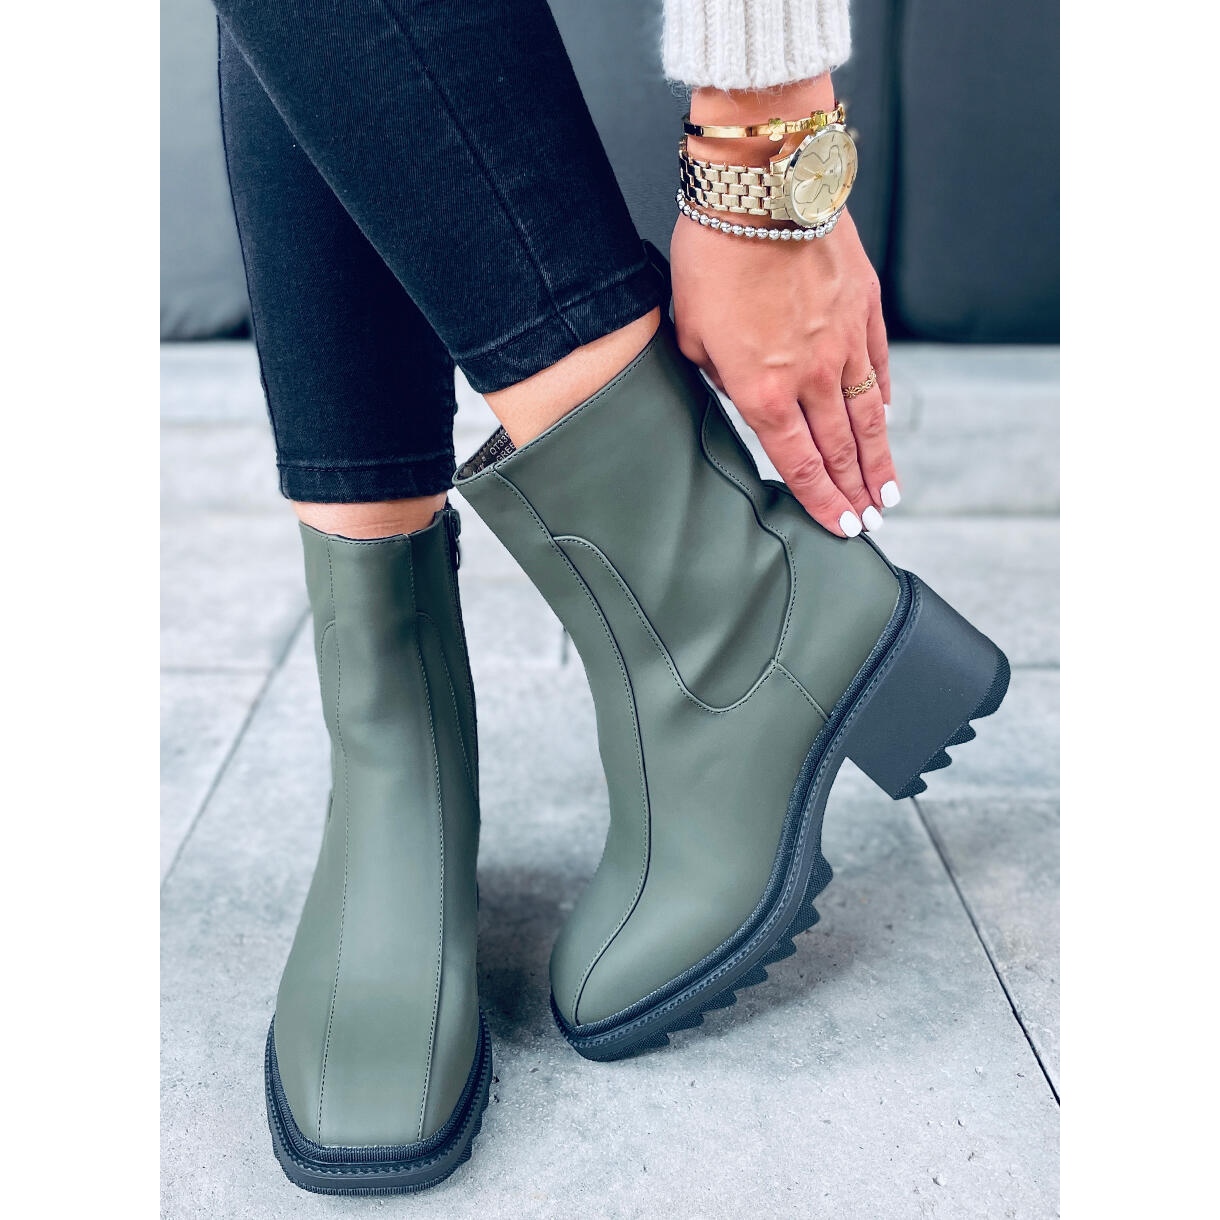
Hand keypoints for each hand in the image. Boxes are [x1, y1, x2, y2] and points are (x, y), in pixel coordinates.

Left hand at [671, 78, 899, 536]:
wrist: (761, 190)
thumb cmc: (713, 257)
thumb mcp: (690, 332)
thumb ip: (715, 374)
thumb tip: (736, 389)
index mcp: (762, 392)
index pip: (799, 464)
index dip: (821, 503)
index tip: (841, 528)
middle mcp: (811, 378)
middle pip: (841, 450)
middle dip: (856, 493)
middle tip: (871, 521)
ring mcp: (844, 343)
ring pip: (869, 416)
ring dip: (880, 459)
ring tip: (889, 490)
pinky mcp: (865, 307)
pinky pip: (878, 364)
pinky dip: (884, 396)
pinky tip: (887, 417)